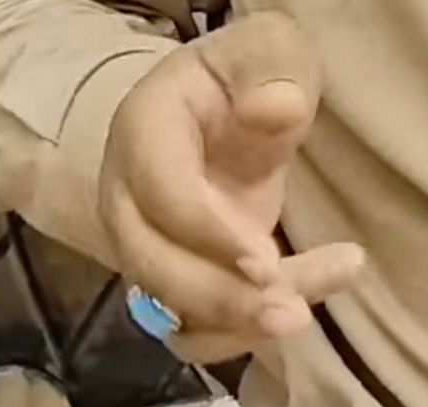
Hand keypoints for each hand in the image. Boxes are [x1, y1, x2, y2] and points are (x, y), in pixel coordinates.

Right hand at [99, 11, 365, 363]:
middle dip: (219, 300)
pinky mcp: (170, 282)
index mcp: (141, 133)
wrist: (209, 112)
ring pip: (169, 308)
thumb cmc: (240, 77)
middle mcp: (125, 199)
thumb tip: (275, 109)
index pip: (160, 195)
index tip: (267, 261)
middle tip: (291, 314)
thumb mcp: (263, 50)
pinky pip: (192, 328)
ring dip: (232, 328)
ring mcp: (142, 247)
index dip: (209, 234)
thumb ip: (270, 70)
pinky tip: (299, 306)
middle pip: (151, 265)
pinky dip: (239, 334)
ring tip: (302, 318)